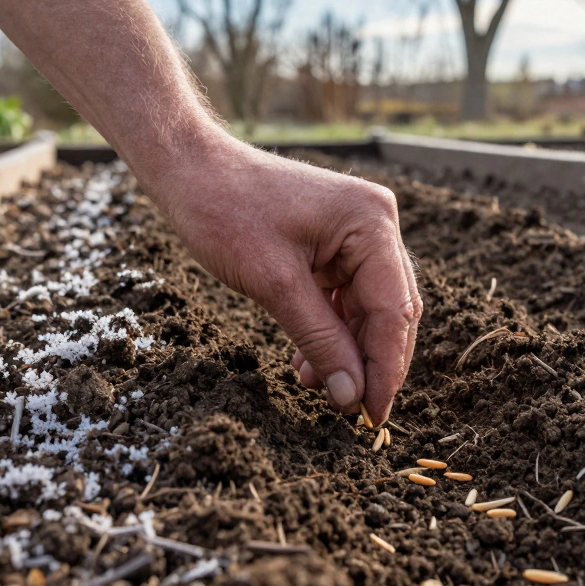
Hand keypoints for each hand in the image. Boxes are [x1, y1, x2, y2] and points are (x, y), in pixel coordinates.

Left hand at [142, 136, 421, 424]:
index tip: (372, 415)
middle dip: (370, 363)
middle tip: (353, 412)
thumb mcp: (274, 284)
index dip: (385, 368)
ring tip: (316, 385)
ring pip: (368, 308)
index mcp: (371, 223)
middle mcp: (376, 224)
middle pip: (390, 310)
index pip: (394, 310)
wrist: (190, 170)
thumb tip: (350, 396)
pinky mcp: (335, 242)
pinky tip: (308, 360)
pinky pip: (346, 296)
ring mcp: (357, 232)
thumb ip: (319, 340)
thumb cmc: (226, 212)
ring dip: (347, 350)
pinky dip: (331, 330)